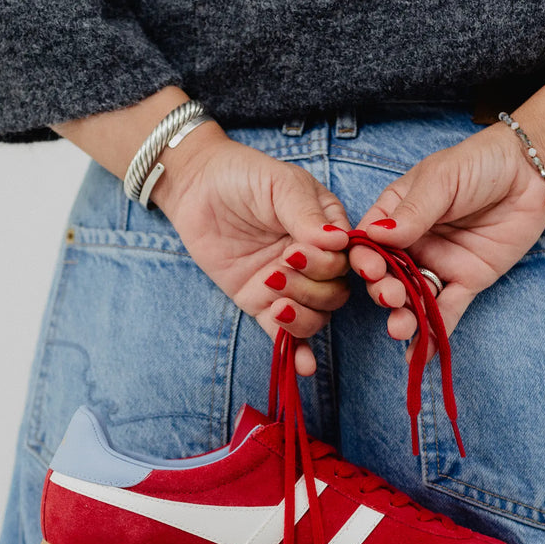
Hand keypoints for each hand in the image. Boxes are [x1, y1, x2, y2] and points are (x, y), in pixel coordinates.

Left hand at [154, 123, 350, 375]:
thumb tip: (338, 241)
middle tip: (280, 265)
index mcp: (327, 229)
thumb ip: (306, 213)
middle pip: (335, 292)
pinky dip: (297, 352)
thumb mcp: (279, 183)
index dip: (344, 265)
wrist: (195, 188)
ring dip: (300, 313)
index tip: (325, 258)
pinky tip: (304, 367)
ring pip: (315, 316)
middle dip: (311, 285)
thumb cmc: (241, 176)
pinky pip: (286, 335)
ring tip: (273, 292)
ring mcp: (288, 285)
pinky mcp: (261, 303)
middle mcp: (314, 260)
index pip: (350, 259)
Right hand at [348, 120, 544, 358]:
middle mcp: (412, 244)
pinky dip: (433, 334)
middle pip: (387, 276)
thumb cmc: (479, 163)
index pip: (368, 242)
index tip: (369, 268)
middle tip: (390, 295)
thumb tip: (376, 236)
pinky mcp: (466, 281)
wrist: (531, 172)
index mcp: (396, 214)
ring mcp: (438, 264)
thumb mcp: (441, 179)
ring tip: (400, 328)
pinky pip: (445, 312)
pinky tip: (418, 355)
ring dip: (403, 316)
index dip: (364, 259)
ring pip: (413, 298)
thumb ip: (412, 211)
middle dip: (384, 290)